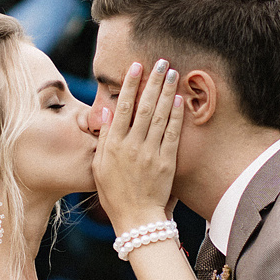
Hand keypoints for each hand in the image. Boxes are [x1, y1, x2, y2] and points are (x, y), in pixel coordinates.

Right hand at [92, 60, 184, 232]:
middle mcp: (132, 146)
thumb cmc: (114, 193)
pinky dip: (177, 116)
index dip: (131, 85)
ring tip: (173, 73)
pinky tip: (180, 100)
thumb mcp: (99, 166)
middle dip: (153, 81)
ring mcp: (150, 153)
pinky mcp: (167, 162)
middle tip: (161, 62)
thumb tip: (108, 111)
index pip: (123, 107)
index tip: (137, 66)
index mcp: (113, 145)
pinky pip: (173, 134)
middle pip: (145, 107)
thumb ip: (104, 137)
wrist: (136, 218)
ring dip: (167, 92)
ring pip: (160, 116)